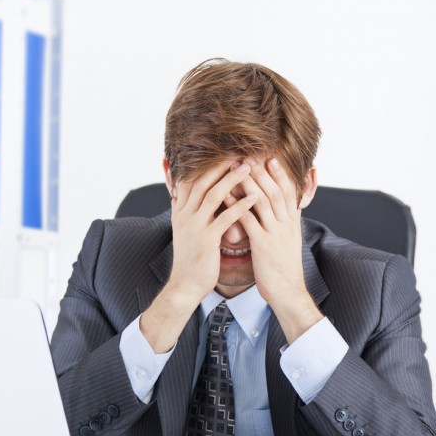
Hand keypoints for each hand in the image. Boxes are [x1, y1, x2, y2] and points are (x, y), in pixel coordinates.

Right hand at [140, 162, 256, 351]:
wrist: (185, 285)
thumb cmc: (191, 257)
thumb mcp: (185, 229)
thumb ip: (186, 208)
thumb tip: (183, 190)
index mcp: (180, 210)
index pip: (191, 178)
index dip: (207, 163)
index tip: (224, 150)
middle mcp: (184, 214)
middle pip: (202, 181)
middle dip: (221, 165)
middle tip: (239, 151)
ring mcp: (194, 226)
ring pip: (213, 195)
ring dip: (232, 179)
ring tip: (249, 167)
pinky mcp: (206, 240)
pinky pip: (224, 218)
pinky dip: (240, 206)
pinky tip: (255, 197)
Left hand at [235, 157, 322, 341]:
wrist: (288, 291)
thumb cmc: (284, 267)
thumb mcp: (288, 240)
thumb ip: (283, 223)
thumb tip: (278, 210)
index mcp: (292, 221)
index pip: (289, 191)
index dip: (279, 173)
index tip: (270, 158)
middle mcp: (286, 223)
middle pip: (275, 190)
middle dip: (262, 171)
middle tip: (249, 155)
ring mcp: (276, 233)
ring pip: (263, 201)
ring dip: (249, 183)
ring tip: (237, 169)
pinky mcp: (263, 245)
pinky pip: (248, 221)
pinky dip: (237, 206)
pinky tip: (225, 197)